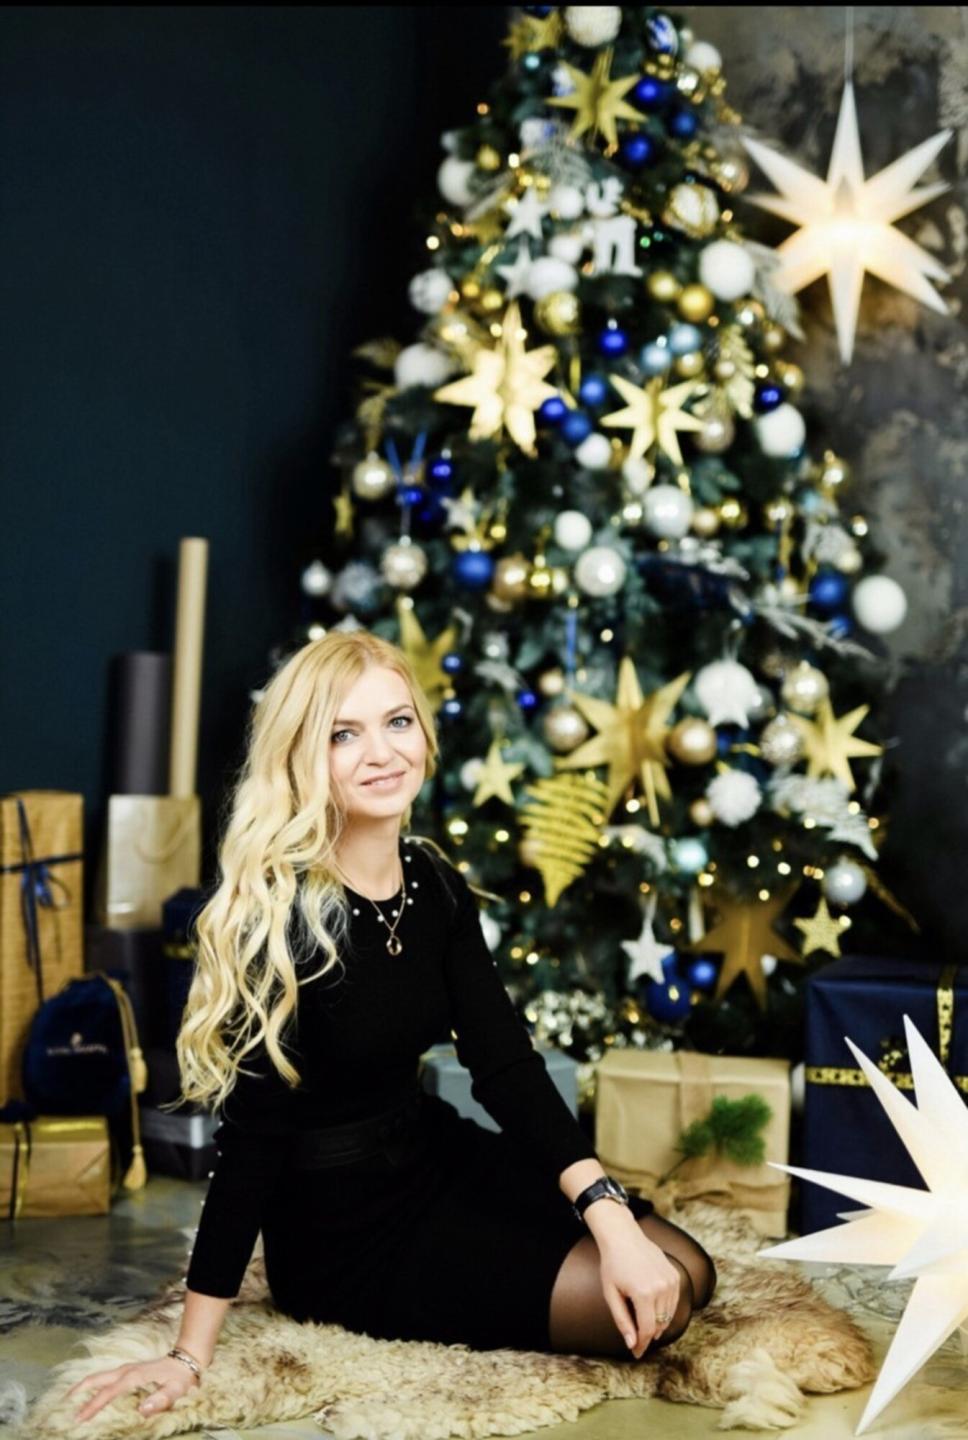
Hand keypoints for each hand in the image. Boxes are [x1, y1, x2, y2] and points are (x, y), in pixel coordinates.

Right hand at [65, 1354, 201, 1424]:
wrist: (187, 1359)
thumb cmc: (181, 1378)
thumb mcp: (175, 1390)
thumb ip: (160, 1400)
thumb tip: (142, 1410)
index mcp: (134, 1377)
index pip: (108, 1392)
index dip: (93, 1405)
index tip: (78, 1418)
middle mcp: (126, 1370)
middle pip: (97, 1378)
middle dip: (78, 1390)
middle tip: (62, 1404)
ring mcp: (126, 1369)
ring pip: (99, 1376)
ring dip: (83, 1386)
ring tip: (68, 1400)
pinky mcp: (128, 1371)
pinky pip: (106, 1378)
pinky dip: (93, 1384)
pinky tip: (88, 1393)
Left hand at [596, 1215, 679, 1358]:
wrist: (623, 1236)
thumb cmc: (612, 1265)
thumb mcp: (611, 1294)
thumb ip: (622, 1321)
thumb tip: (632, 1344)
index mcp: (644, 1294)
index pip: (647, 1330)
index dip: (642, 1345)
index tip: (636, 1354)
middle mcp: (662, 1288)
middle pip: (659, 1324)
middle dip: (648, 1335)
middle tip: (636, 1342)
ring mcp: (671, 1281)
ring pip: (668, 1315)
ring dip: (657, 1323)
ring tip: (643, 1324)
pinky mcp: (675, 1276)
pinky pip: (673, 1301)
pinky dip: (664, 1310)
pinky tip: (652, 1308)